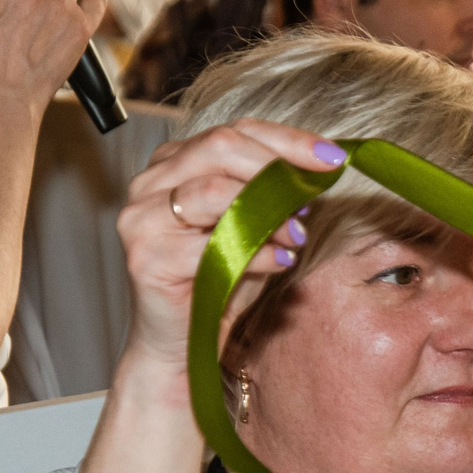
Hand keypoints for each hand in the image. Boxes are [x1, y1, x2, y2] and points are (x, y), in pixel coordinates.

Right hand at [116, 120, 342, 373]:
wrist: (185, 342)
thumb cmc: (220, 279)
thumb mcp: (255, 225)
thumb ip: (275, 194)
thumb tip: (318, 168)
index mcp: (173, 162)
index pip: (234, 131)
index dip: (287, 140)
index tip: (332, 157)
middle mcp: (149, 183)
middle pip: (220, 146)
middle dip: (278, 165)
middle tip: (316, 190)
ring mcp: (141, 219)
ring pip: (213, 190)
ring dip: (268, 210)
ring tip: (297, 234)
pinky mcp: (145, 258)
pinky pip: (211, 245)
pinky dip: (257, 253)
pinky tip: (280, 262)